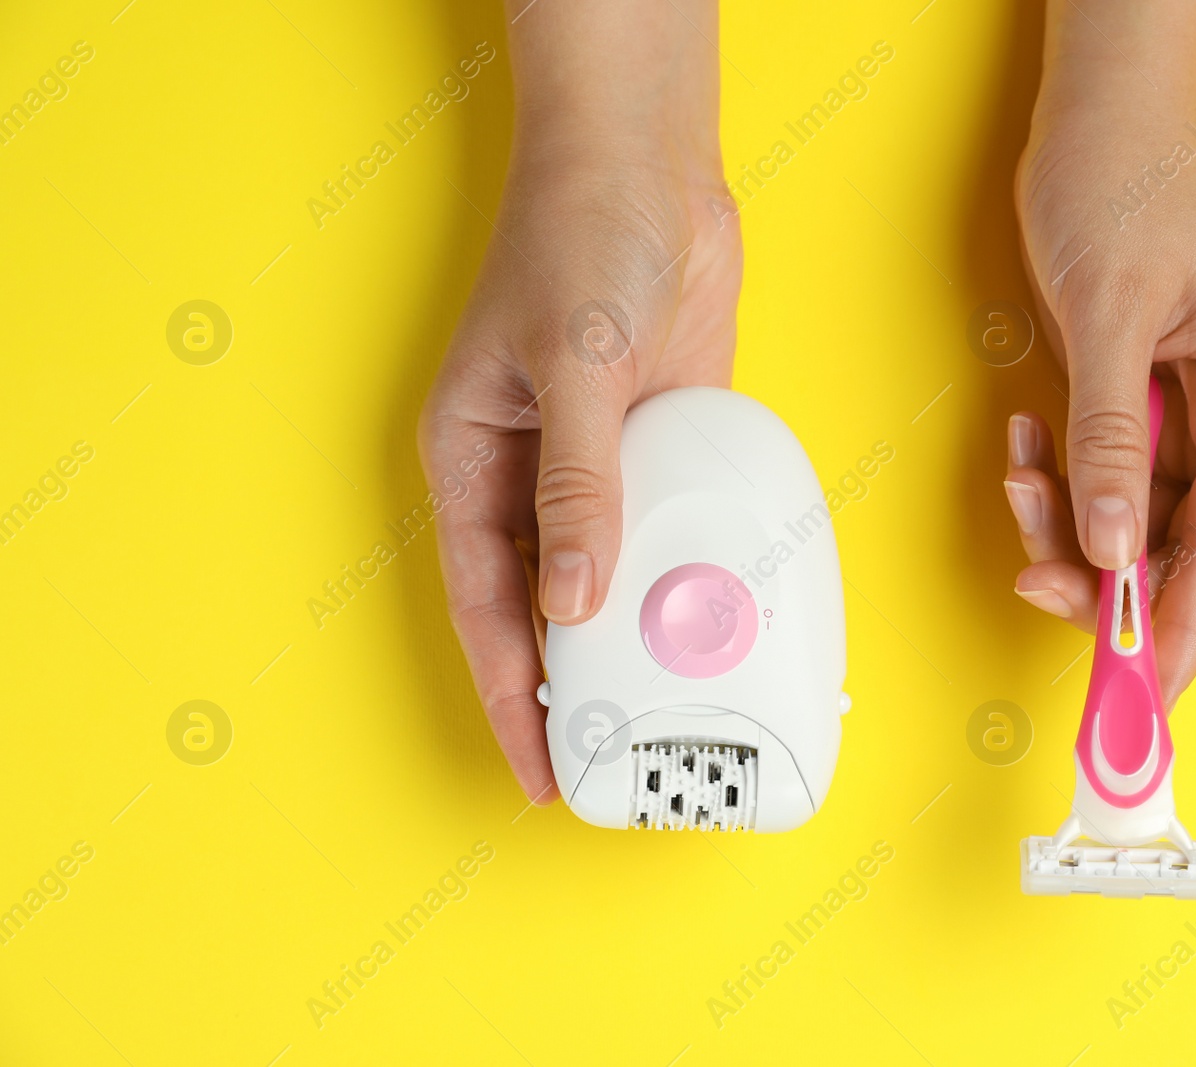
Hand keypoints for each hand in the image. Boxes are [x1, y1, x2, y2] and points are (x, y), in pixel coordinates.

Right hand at [418, 0, 738, 802]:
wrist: (650, 166)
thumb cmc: (578, 237)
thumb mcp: (572, 365)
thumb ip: (576, 486)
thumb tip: (572, 600)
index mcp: (473, 460)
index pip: (486, 603)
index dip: (513, 692)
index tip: (541, 766)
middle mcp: (530, 474)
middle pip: (546, 606)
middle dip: (576, 686)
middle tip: (616, 761)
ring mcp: (597, 463)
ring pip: (611, 577)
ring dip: (638, 636)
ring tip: (674, 707)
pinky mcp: (658, 445)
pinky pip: (670, 527)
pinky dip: (688, 573)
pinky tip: (714, 616)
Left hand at [1004, 0, 1195, 703]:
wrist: (1097, 111)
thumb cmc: (1123, 183)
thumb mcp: (1110, 315)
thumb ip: (1111, 441)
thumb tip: (1113, 551)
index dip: (1187, 619)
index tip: (1145, 688)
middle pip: (1180, 538)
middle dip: (1105, 572)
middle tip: (1037, 582)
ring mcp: (1187, 406)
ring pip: (1132, 514)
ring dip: (1066, 520)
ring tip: (1017, 480)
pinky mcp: (1139, 397)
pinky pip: (1101, 472)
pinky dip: (1056, 477)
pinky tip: (1021, 444)